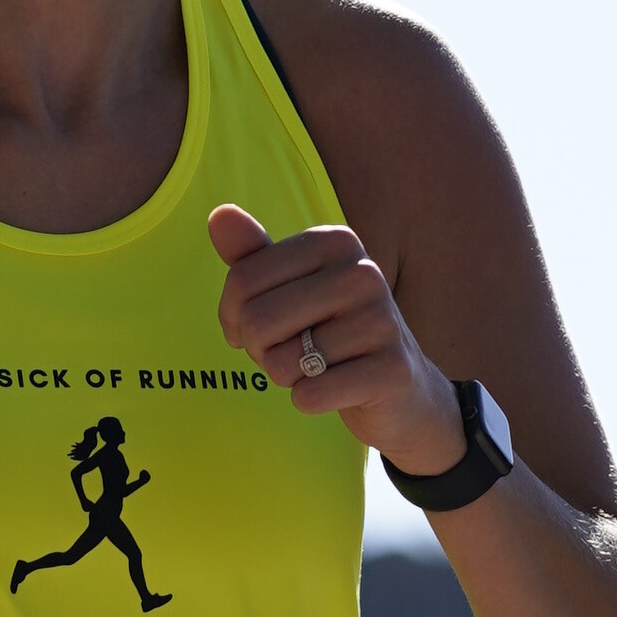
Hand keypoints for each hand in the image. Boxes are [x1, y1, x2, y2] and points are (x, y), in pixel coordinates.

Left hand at [208, 205, 466, 473]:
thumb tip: (219, 215)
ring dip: (286, 376)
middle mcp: (363, 272)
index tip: (254, 328)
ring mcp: (382, 320)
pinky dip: (308, 401)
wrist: (397, 387)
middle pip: (257, 321)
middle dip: (259, 350)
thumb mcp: (288, 288)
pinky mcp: (391, 369)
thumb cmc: (329, 331)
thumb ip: (251, 256)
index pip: (242, 280)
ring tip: (316, 368)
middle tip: (288, 352)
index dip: (232, 316)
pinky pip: (311, 394)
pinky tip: (334, 389)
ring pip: (283, 362)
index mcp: (334, 242)